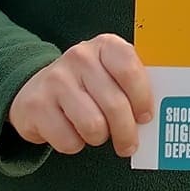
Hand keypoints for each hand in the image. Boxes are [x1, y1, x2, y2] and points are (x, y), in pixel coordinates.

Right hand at [8, 33, 153, 157]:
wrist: (37, 88)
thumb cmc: (88, 83)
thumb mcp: (110, 72)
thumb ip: (131, 85)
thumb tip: (154, 115)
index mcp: (106, 45)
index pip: (130, 70)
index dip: (142, 98)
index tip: (146, 117)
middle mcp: (80, 57)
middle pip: (114, 104)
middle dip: (126, 132)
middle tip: (129, 145)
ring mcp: (55, 80)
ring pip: (93, 126)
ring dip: (99, 137)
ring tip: (98, 133)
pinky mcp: (36, 106)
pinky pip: (68, 140)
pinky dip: (75, 144)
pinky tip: (73, 132)